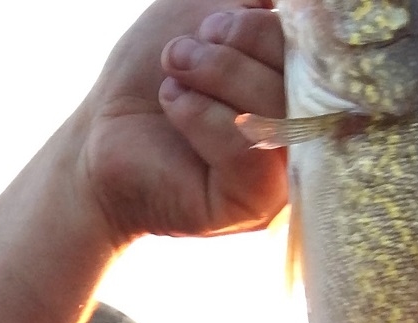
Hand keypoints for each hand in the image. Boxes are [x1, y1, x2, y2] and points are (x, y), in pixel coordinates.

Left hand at [79, 1, 287, 241]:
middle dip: (243, 48)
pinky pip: (248, 153)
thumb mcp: (204, 11)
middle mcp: (301, 134)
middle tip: (188, 45)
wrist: (96, 136)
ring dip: (221, 75)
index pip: (320, 54)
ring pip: (279, 114)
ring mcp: (280, 174)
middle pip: (307, 80)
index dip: (270, 28)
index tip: (213, 21)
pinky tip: (173, 103)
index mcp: (300, 87)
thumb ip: (253, 2)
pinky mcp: (251, 206)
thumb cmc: (150, 76)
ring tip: (173, 67)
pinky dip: (207, 117)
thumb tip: (290, 2)